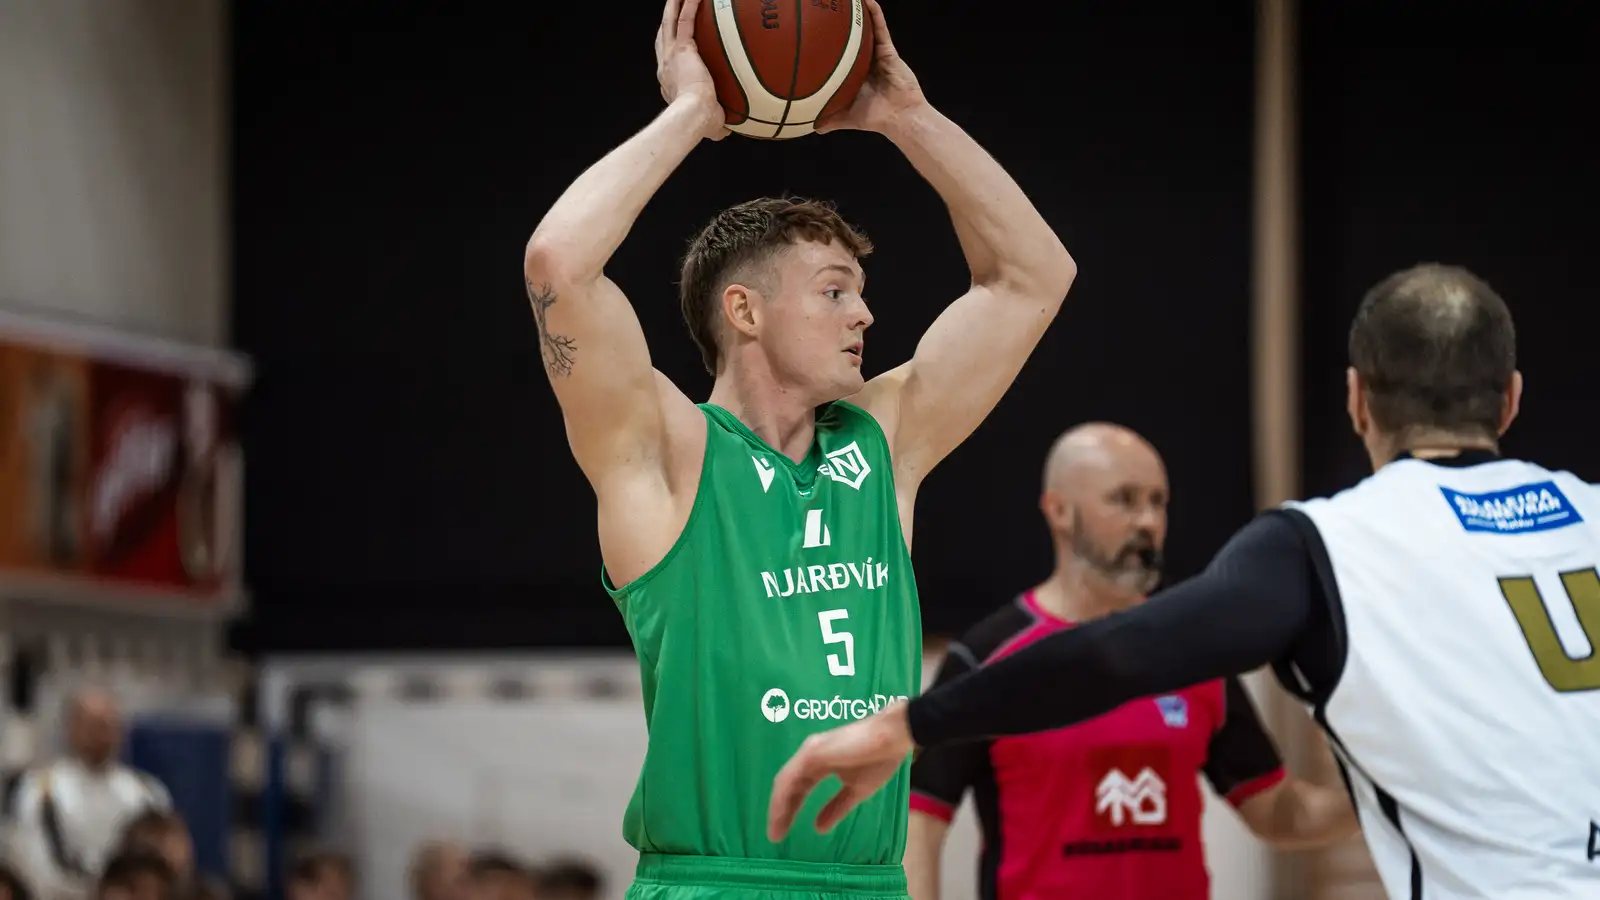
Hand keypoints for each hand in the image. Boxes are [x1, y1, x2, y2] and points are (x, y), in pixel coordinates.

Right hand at [655, 0, 725, 140]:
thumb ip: (717, 125)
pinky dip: (689, 5)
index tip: (677, 42)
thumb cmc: (700, 123)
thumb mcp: (710, 125)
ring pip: (670, 22)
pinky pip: (685, 20)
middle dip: (667, 20)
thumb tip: (727, 131)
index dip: (670, 48)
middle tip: (672, 7)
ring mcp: (671, 55)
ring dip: (674, 5)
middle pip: (664, 35)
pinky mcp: (682, 48)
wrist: (692, 116)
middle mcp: (666, 65)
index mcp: (670, 81)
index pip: (668, 60)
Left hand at [767, 700, 916, 840]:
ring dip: (778, 806)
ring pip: (785, 782)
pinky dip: (782, 795)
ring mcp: (809, 752)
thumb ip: (836, 808)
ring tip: (775, 830)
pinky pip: (790, 777)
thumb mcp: (855, 791)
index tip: (783, 832)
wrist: (892, 738)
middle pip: (788, 787)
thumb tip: (819, 828)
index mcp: (820, 765)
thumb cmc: (878, 760)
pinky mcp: (811, 752)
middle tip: (774, 836)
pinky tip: (780, 812)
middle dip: (781, 812)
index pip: (799, 789)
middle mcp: (810, 757)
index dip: (790, 810)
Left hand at [817, 0, 926, 134]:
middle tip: (826, 9)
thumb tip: (810, 127)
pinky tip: (866, 0)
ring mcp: (876, 54)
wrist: (899, 116)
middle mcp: (863, 61)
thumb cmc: (875, 118)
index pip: (838, 55)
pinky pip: (880, 28)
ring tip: (846, 0)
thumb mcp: (846, 118)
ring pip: (865, 29)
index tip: (813, 35)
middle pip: (849, 39)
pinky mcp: (888, 49)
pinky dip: (874, 13)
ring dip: (857, 13)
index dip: (827, 45)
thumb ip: (829, 119)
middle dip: (839, 25)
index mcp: (852, 74)